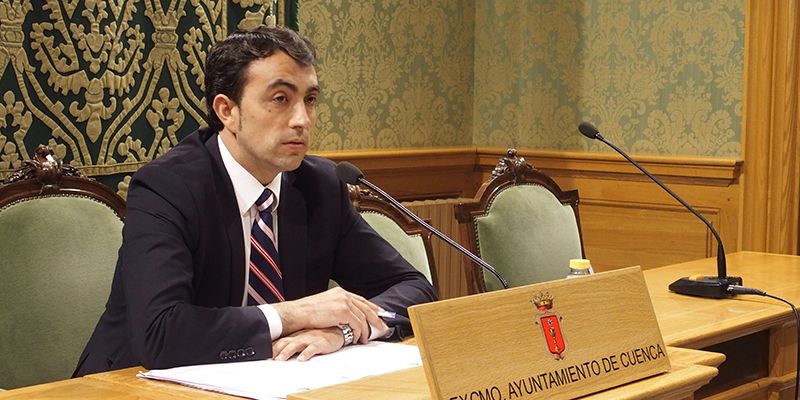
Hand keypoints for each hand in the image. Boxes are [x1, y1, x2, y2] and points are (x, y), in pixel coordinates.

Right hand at [272, 287, 387, 343]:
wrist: (298, 313)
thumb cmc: (307, 312)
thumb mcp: (325, 305)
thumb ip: (337, 308)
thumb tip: (345, 317)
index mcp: (340, 292)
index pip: (361, 300)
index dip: (372, 307)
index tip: (380, 314)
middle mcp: (344, 295)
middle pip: (366, 308)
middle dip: (376, 319)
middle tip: (383, 328)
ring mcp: (344, 302)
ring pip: (363, 317)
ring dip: (366, 330)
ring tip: (366, 339)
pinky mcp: (343, 311)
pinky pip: (357, 324)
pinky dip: (359, 332)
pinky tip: (357, 339)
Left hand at [272, 327, 343, 360]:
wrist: (338, 330)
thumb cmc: (321, 334)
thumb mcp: (305, 337)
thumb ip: (294, 343)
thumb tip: (279, 351)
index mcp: (297, 335)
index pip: (281, 340)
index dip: (271, 348)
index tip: (263, 355)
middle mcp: (302, 336)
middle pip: (285, 342)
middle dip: (276, 350)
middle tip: (268, 359)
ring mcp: (311, 338)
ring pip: (297, 344)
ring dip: (287, 352)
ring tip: (280, 359)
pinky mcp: (321, 342)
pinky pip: (313, 348)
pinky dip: (307, 353)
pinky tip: (302, 358)